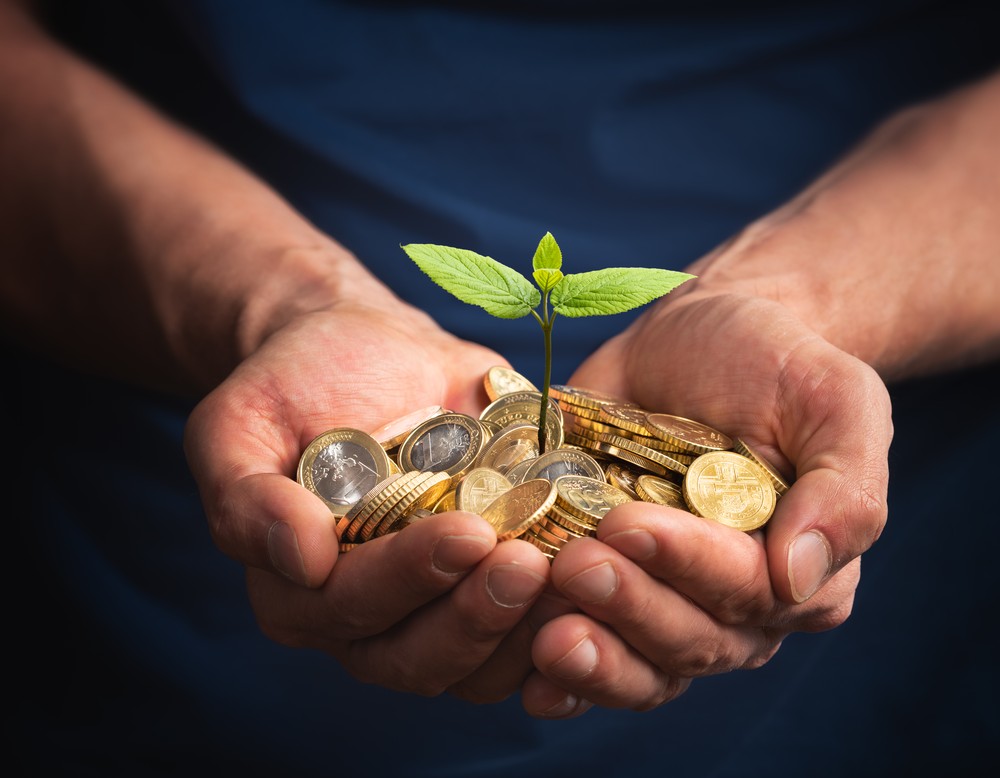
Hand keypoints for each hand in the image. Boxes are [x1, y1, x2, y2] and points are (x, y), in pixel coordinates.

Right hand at [184, 298, 551, 695]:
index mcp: (301, 592)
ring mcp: (438, 605)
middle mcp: (371, 616)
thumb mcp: (240, 425)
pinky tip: (605, 578)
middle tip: (527, 564)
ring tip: (576, 577)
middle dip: (477, 617)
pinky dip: (567, 615)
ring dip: (530, 630)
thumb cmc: (295, 384)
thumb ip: (245, 496)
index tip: (465, 533)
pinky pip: (530, 629)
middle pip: (423, 655)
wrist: (368, 350)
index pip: (352, 610)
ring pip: (483, 662)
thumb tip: (297, 559)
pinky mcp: (491, 584)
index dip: (409, 580)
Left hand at [518, 292, 890, 714]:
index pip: (748, 590)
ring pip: (642, 666)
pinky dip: (564, 680)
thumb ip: (844, 488)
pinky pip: (596, 657)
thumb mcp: (833, 398)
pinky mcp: (613, 594)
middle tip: (573, 564)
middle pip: (689, 638)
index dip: (687, 565)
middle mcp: (737, 606)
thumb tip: (800, 579)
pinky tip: (530, 681)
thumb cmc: (773, 363)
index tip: (627, 526)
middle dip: (629, 606)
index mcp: (801, 569)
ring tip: (542, 628)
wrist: (694, 340)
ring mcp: (669, 603)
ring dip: (593, 659)